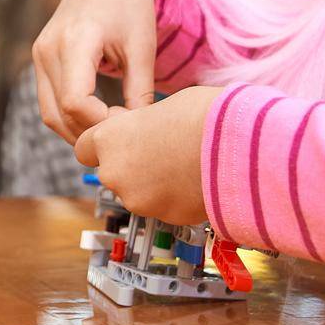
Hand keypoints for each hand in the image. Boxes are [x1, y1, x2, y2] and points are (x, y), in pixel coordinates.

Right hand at [32, 0, 161, 143]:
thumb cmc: (131, 8)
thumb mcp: (143, 48)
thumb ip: (140, 92)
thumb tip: (137, 134)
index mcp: (75, 40)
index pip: (75, 102)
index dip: (102, 123)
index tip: (130, 120)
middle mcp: (48, 48)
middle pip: (60, 114)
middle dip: (93, 132)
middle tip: (125, 132)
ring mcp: (39, 54)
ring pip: (50, 114)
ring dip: (79, 131)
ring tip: (113, 128)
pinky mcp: (40, 59)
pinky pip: (49, 103)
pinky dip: (70, 118)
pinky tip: (98, 117)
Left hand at [74, 86, 224, 225]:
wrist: (239, 149)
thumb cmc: (203, 116)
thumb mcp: (163, 106)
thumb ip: (142, 124)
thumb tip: (145, 130)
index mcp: (108, 139)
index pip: (84, 148)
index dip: (103, 143)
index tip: (122, 137)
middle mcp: (114, 173)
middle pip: (111, 171)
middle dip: (129, 164)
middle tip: (160, 149)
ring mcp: (138, 201)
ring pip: (136, 192)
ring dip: (152, 183)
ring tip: (184, 163)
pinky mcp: (164, 218)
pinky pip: (162, 206)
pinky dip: (173, 197)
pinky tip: (195, 179)